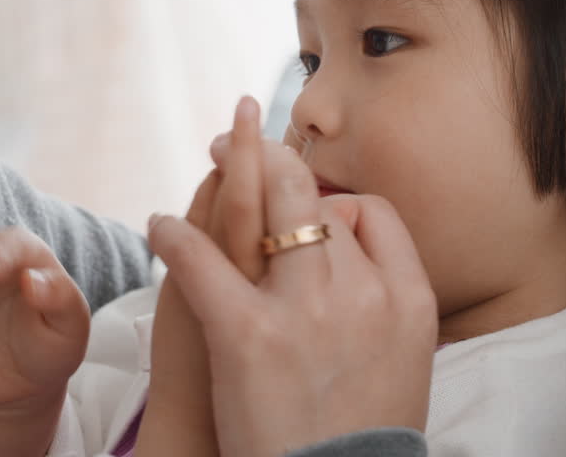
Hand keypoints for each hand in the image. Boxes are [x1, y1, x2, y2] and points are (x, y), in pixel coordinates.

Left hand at [149, 97, 437, 456]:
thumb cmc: (361, 435)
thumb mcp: (404, 361)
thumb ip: (384, 301)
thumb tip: (353, 253)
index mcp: (407, 298)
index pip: (369, 212)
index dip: (332, 200)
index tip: (308, 205)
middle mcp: (360, 293)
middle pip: (314, 196)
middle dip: (275, 158)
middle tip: (245, 139)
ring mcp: (305, 309)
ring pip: (264, 206)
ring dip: (230, 167)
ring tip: (210, 150)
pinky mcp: (247, 332)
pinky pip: (200, 259)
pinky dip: (174, 236)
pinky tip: (158, 225)